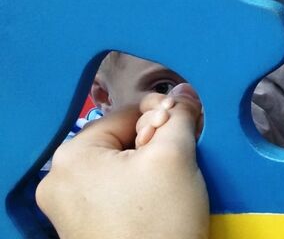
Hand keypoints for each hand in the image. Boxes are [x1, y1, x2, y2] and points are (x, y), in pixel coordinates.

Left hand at [36, 86, 208, 238]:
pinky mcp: (82, 229)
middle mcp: (59, 179)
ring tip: (172, 184)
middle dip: (156, 144)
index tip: (188, 130)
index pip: (128, 111)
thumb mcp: (176, 157)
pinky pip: (113, 192)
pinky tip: (158, 203)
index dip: (163, 115)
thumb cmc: (159, 222)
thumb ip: (180, 117)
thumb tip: (184, 93)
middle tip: (182, 161)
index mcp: (73, 154)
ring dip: (150, 166)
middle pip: (122, 139)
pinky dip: (138, 190)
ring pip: (120, 165)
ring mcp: (67, 208)